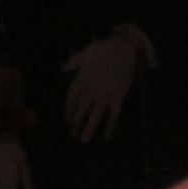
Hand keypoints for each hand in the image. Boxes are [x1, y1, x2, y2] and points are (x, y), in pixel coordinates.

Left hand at [62, 22, 153, 143]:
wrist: (125, 48)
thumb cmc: (104, 49)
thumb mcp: (85, 52)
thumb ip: (73, 62)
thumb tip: (62, 68)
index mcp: (82, 79)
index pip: (71, 100)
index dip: (68, 112)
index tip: (67, 120)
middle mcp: (92, 89)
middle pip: (81, 111)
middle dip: (76, 124)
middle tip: (72, 135)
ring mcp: (105, 95)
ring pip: (95, 116)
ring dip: (89, 129)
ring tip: (83, 140)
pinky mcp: (119, 98)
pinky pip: (113, 116)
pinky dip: (109, 127)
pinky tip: (106, 137)